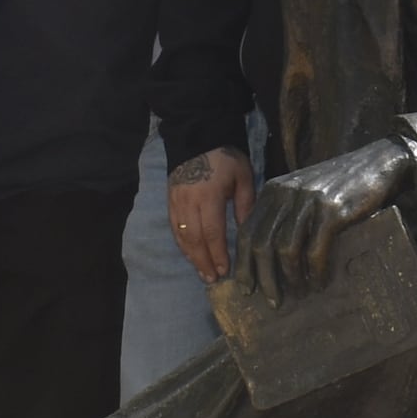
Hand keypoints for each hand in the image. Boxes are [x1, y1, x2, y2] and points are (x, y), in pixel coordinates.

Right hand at [169, 143, 256, 278]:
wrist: (196, 138)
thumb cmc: (225, 158)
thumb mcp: (243, 176)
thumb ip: (245, 203)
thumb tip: (247, 230)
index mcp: (210, 195)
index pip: (212, 231)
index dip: (218, 253)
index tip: (224, 269)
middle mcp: (190, 202)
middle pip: (194, 238)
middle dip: (203, 261)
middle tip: (212, 279)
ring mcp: (177, 202)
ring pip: (181, 236)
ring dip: (192, 257)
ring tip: (202, 273)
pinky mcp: (169, 202)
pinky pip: (174, 228)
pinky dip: (182, 244)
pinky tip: (190, 255)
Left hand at [247, 139, 416, 296]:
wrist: (377, 163)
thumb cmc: (339, 186)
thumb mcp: (303, 195)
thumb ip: (284, 216)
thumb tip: (268, 261)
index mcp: (272, 191)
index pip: (246, 232)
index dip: (243, 264)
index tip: (246, 288)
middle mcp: (285, 194)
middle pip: (261, 244)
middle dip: (264, 278)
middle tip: (272, 301)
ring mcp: (308, 201)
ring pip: (285, 250)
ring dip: (290, 279)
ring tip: (299, 295)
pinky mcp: (331, 210)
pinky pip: (315, 250)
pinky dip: (315, 272)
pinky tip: (319, 284)